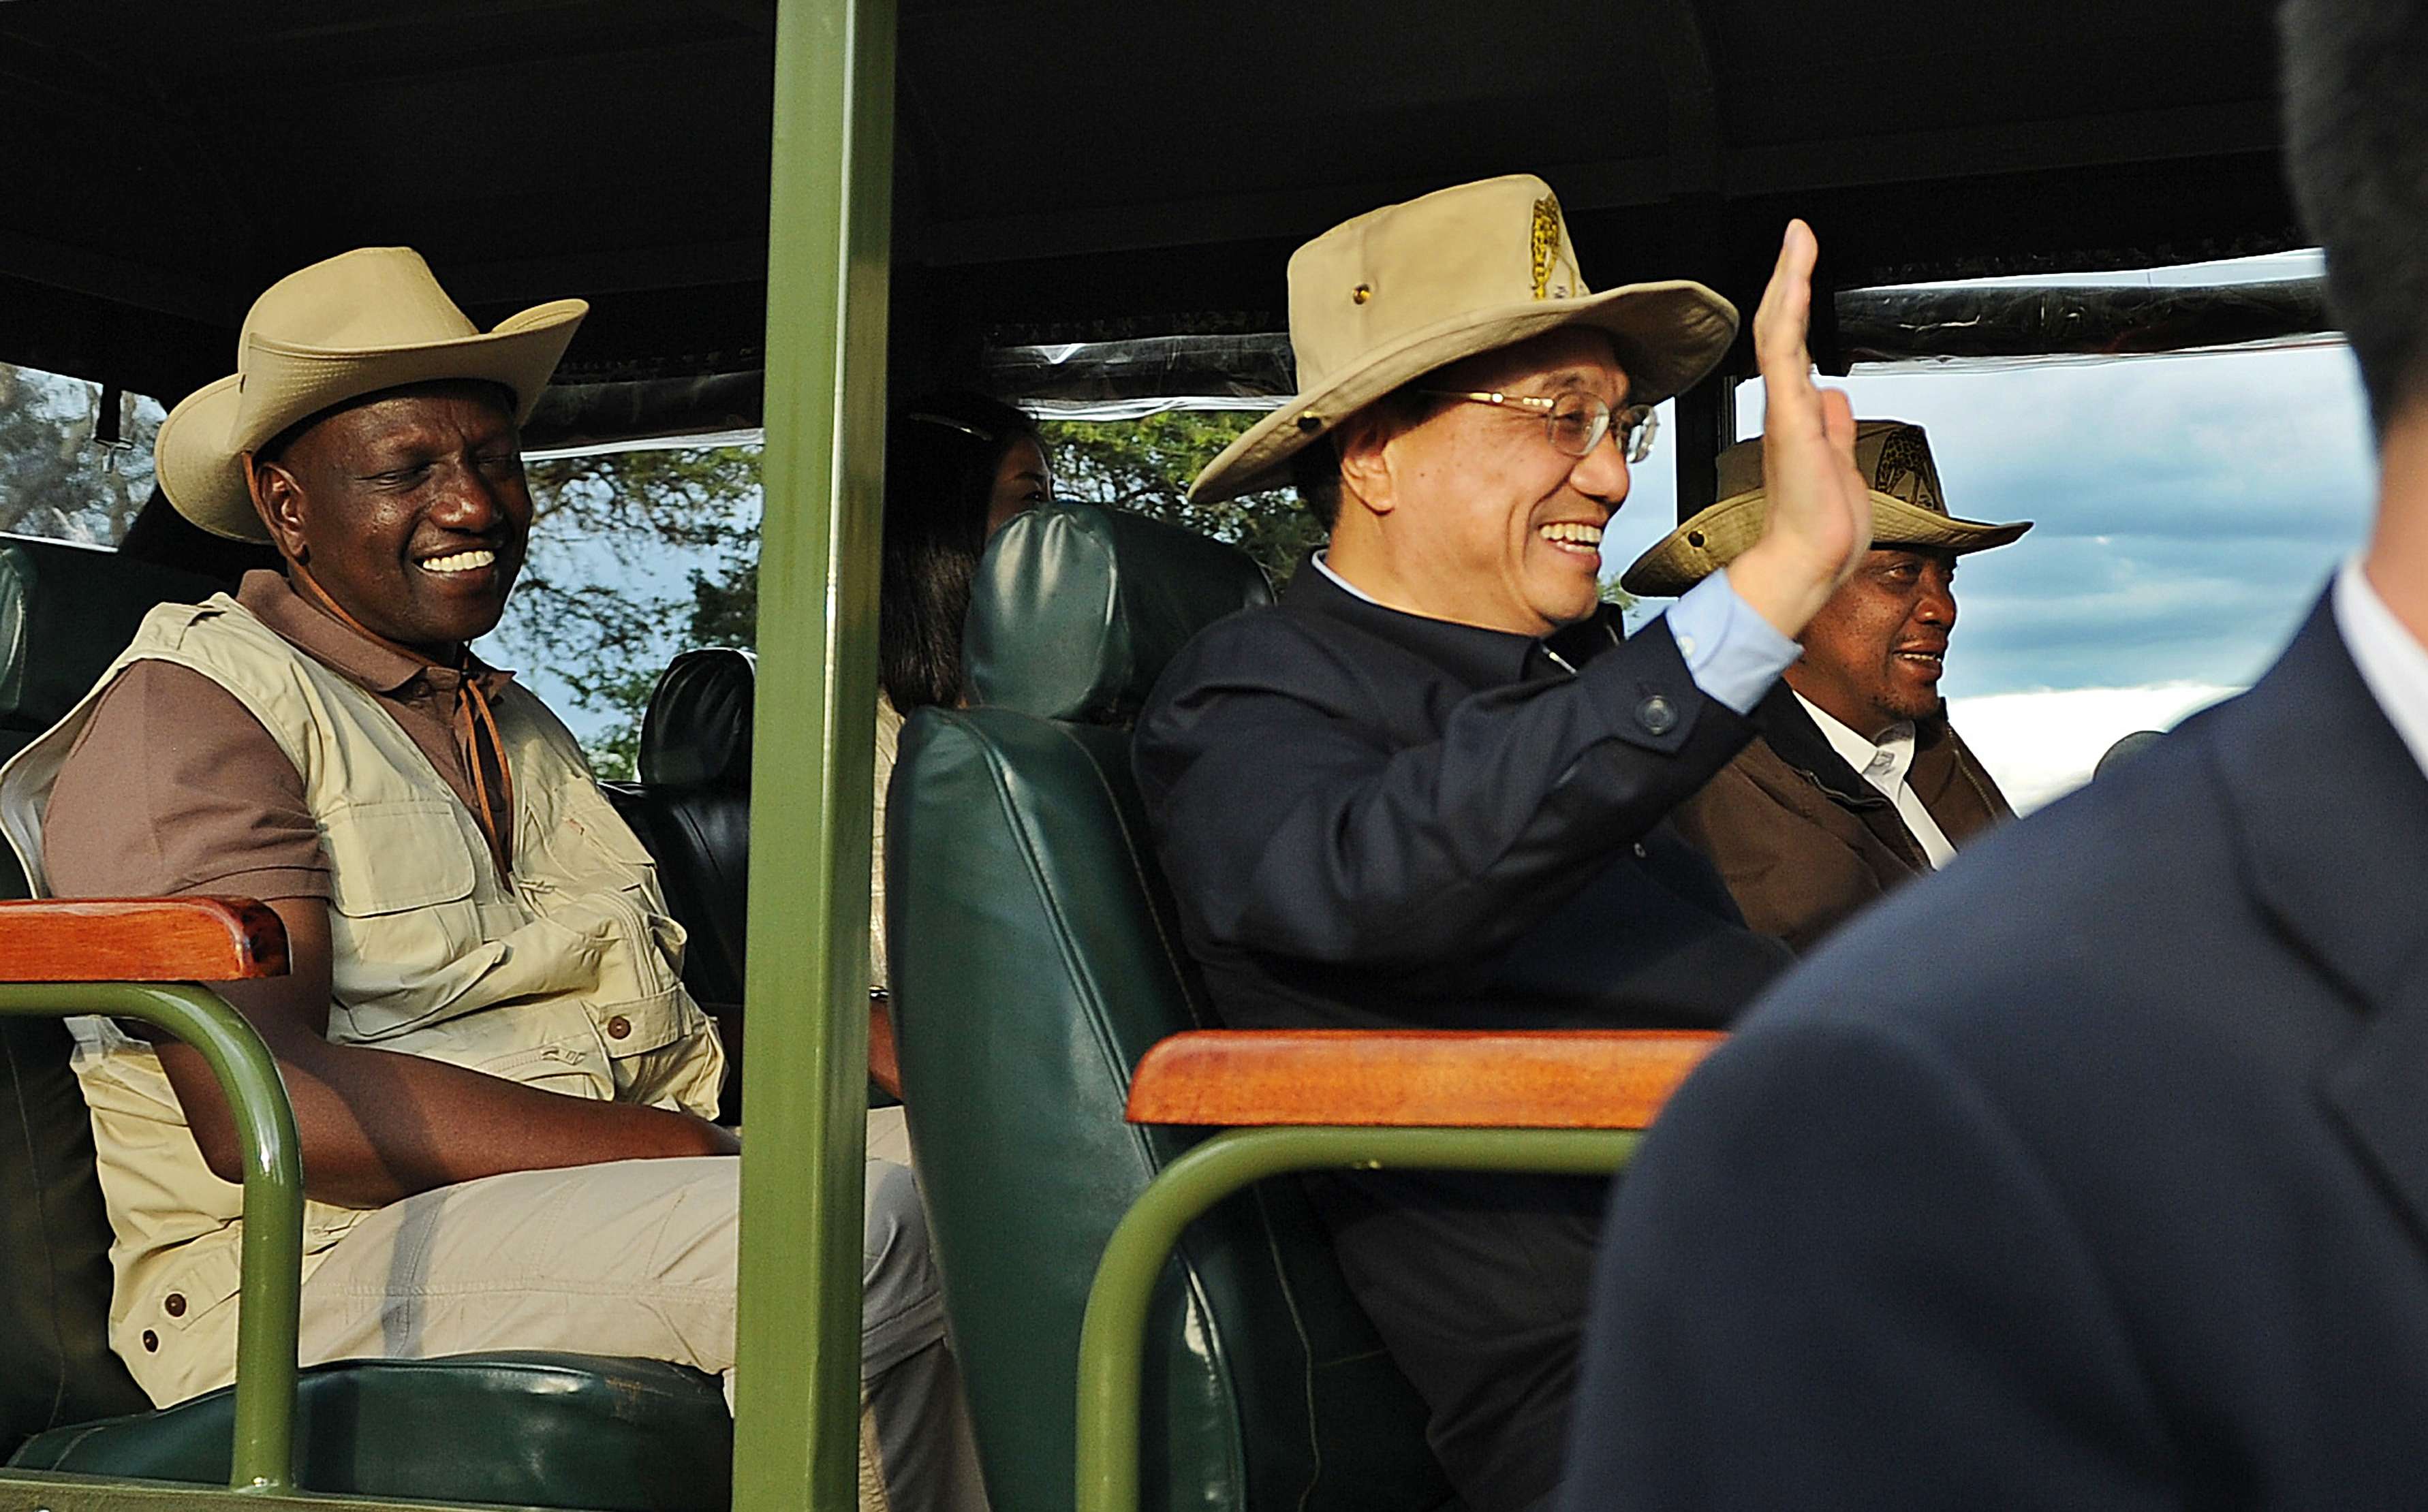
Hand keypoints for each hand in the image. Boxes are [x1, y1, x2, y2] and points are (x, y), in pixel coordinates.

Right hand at [1723, 220, 1872, 638]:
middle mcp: (1785, 409)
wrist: (1809, 563)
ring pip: (1778, 332)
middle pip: (1779, 329)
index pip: (1792, 349)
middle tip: (1797, 236)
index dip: (1795, 307)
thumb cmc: (1822, 531)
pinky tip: (1793, 279)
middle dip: (1788, 279)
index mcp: (1796, 420)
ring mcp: (1784, 412)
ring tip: (1797, 240)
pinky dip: (1788, 313)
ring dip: (1788, 281)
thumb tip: (1836, 397)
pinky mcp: (1789, 419)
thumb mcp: (1841, 465)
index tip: (1801, 270)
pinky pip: (1784, 355)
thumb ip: (1836, 428)